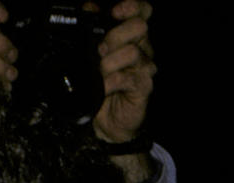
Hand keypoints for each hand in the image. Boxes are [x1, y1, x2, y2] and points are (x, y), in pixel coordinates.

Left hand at [92, 2, 154, 143]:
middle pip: (139, 26)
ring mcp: (144, 68)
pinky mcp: (143, 87)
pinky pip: (128, 77)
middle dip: (115, 35)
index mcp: (131, 37)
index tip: (114, 13)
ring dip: (110, 62)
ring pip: (133, 52)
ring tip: (100, 73)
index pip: (142, 11)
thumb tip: (89, 7)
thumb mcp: (94, 55)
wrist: (108, 120)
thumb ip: (93, 29)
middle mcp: (142, 49)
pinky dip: (110, 82)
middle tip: (101, 50)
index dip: (131, 7)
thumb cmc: (103, 86)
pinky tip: (104, 88)